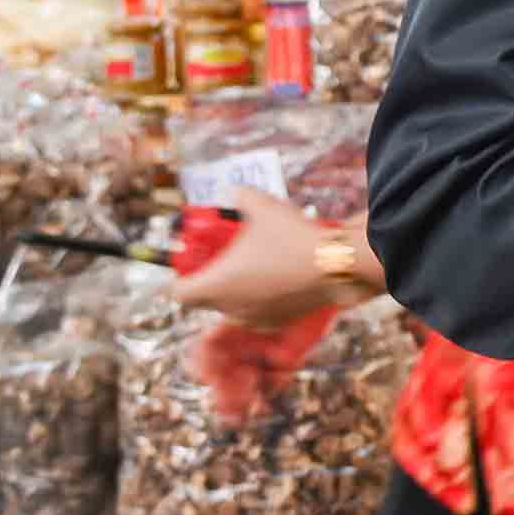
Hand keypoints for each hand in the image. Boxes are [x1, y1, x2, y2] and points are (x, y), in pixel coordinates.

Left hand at [169, 191, 369, 326]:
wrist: (335, 264)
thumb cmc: (291, 237)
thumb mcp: (261, 206)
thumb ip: (240, 197)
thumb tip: (234, 192)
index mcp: (215, 285)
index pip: (178, 293)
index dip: (181, 278)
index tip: (193, 264)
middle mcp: (230, 308)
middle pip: (205, 302)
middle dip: (211, 282)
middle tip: (224, 260)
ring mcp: (256, 319)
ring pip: (233, 308)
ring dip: (236, 292)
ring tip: (254, 268)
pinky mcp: (280, 321)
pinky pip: (260, 313)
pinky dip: (262, 299)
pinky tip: (277, 278)